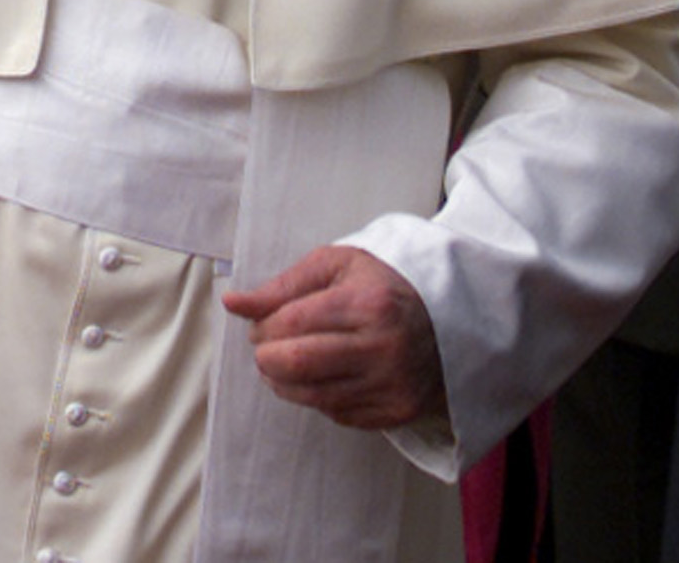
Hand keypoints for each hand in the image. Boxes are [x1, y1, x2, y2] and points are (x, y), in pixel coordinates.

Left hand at [222, 245, 445, 430]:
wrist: (445, 321)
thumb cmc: (381, 287)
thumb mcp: (337, 266)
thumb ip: (283, 284)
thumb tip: (233, 303)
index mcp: (369, 303)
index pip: (291, 321)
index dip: (264, 325)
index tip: (261, 324)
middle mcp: (383, 348)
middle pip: (296, 364)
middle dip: (266, 358)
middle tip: (266, 348)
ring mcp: (391, 385)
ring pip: (310, 395)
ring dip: (283, 381)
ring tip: (284, 362)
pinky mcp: (395, 412)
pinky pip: (335, 412)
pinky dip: (317, 396)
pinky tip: (322, 376)